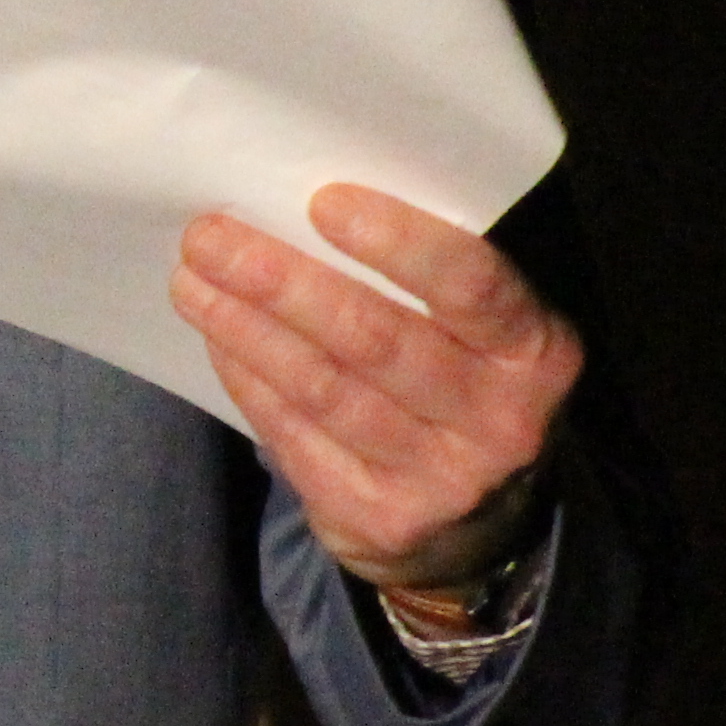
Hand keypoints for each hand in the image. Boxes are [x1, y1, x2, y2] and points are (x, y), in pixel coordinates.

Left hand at [170, 184, 578, 590]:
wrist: (476, 522)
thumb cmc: (462, 380)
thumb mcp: (482, 333)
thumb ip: (426, 279)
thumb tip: (300, 206)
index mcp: (535, 351)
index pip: (470, 286)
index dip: (399, 242)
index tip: (323, 202)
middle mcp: (499, 421)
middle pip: (374, 339)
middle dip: (281, 283)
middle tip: (208, 237)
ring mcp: (441, 479)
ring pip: (324, 390)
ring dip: (246, 329)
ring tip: (191, 282)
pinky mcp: (380, 518)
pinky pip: (297, 437)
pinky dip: (249, 381)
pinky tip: (218, 339)